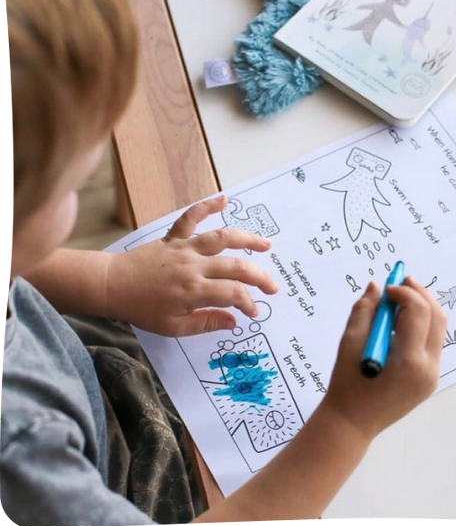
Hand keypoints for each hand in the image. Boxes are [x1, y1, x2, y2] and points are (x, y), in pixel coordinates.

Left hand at [106, 196, 278, 335]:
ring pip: (222, 238)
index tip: (252, 312)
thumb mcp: (172, 327)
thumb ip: (205, 324)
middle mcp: (193, 267)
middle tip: (273, 287)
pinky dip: (207, 206)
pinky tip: (223, 199)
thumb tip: (233, 321)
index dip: (248, 304)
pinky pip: (192, 217)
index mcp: (193, 291)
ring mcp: (185, 248)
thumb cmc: (141, 309)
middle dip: (259, 277)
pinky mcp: (174, 237)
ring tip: (266, 244)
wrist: (112, 285)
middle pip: (236, 267)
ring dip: (247, 239)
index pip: (232, 295)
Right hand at [323, 277, 446, 441]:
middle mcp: (428, 368)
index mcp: (409, 360)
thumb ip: (364, 311)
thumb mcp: (349, 343)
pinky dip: (420, 325)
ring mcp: (433, 375)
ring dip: (422, 307)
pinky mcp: (430, 378)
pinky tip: (401, 321)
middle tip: (399, 281)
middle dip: (419, 293)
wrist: (352, 423)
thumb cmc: (346, 384)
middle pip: (436, 316)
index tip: (385, 288)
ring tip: (399, 298)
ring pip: (438, 328)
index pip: (418, 311)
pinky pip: (432, 342)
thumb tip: (376, 287)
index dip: (403, 291)